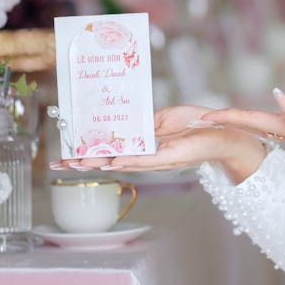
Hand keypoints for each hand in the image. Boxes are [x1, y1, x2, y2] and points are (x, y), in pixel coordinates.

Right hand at [51, 104, 265, 182]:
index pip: (112, 151)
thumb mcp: (165, 118)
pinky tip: (114, 163)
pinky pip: (147, 160)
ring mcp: (157, 158)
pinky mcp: (170, 156)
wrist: (222, 131)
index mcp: (144, 146)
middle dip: (86, 163)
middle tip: (62, 165)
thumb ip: (145, 123)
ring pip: (124, 162)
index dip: (90, 153)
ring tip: (79, 166)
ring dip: (101, 164)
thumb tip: (125, 122)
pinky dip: (130, 160)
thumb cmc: (196, 124)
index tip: (68, 156)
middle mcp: (147, 156)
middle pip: (111, 160)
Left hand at [203, 88, 284, 182]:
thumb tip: (279, 97)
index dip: (226, 118)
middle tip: (199, 118)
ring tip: (222, 117)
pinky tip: (266, 117)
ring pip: (263, 125)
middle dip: (226, 121)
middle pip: (251, 124)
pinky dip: (266, 119)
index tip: (200, 117)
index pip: (251, 122)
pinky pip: (281, 124)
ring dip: (242, 121)